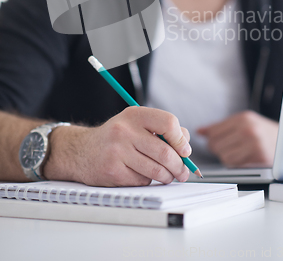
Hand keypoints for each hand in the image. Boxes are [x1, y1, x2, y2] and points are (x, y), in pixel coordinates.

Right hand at [44, 106, 190, 186]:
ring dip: (167, 177)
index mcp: (134, 114)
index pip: (168, 123)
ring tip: (167, 176)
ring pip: (156, 170)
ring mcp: (117, 151)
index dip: (181, 139)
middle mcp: (125, 130)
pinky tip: (140, 175)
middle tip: (183, 172)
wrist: (82, 151)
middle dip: (179, 166)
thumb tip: (186, 144)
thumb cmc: (116, 137)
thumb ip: (162, 129)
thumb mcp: (136, 124)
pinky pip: (142, 181)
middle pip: (165, 152)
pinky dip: (147, 181)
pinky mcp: (113, 171)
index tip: (184, 150)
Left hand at [197, 110, 277, 166]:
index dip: (213, 140)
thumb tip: (199, 131)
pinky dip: (236, 164)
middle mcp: (248, 129)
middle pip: (215, 145)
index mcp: (243, 118)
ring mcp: (254, 144)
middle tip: (232, 148)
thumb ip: (220, 127)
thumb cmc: (263, 133)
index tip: (219, 142)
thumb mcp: (243, 123)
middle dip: (220, 149)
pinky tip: (246, 158)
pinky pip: (234, 165)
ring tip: (240, 153)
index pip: (213, 132)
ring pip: (223, 157)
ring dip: (228, 158)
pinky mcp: (259, 157)